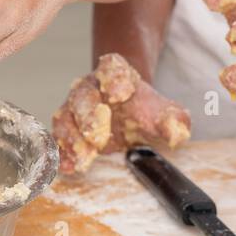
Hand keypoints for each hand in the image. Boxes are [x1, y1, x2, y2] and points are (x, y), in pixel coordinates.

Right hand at [52, 53, 190, 174]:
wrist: (126, 118)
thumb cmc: (143, 112)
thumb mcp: (164, 113)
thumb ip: (173, 121)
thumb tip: (176, 133)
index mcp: (115, 74)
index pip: (112, 68)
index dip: (114, 78)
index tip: (120, 94)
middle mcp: (90, 88)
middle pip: (83, 96)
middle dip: (88, 116)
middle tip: (97, 137)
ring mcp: (74, 109)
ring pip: (66, 118)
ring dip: (72, 140)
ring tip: (83, 160)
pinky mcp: (67, 130)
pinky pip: (59, 139)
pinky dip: (63, 154)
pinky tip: (68, 168)